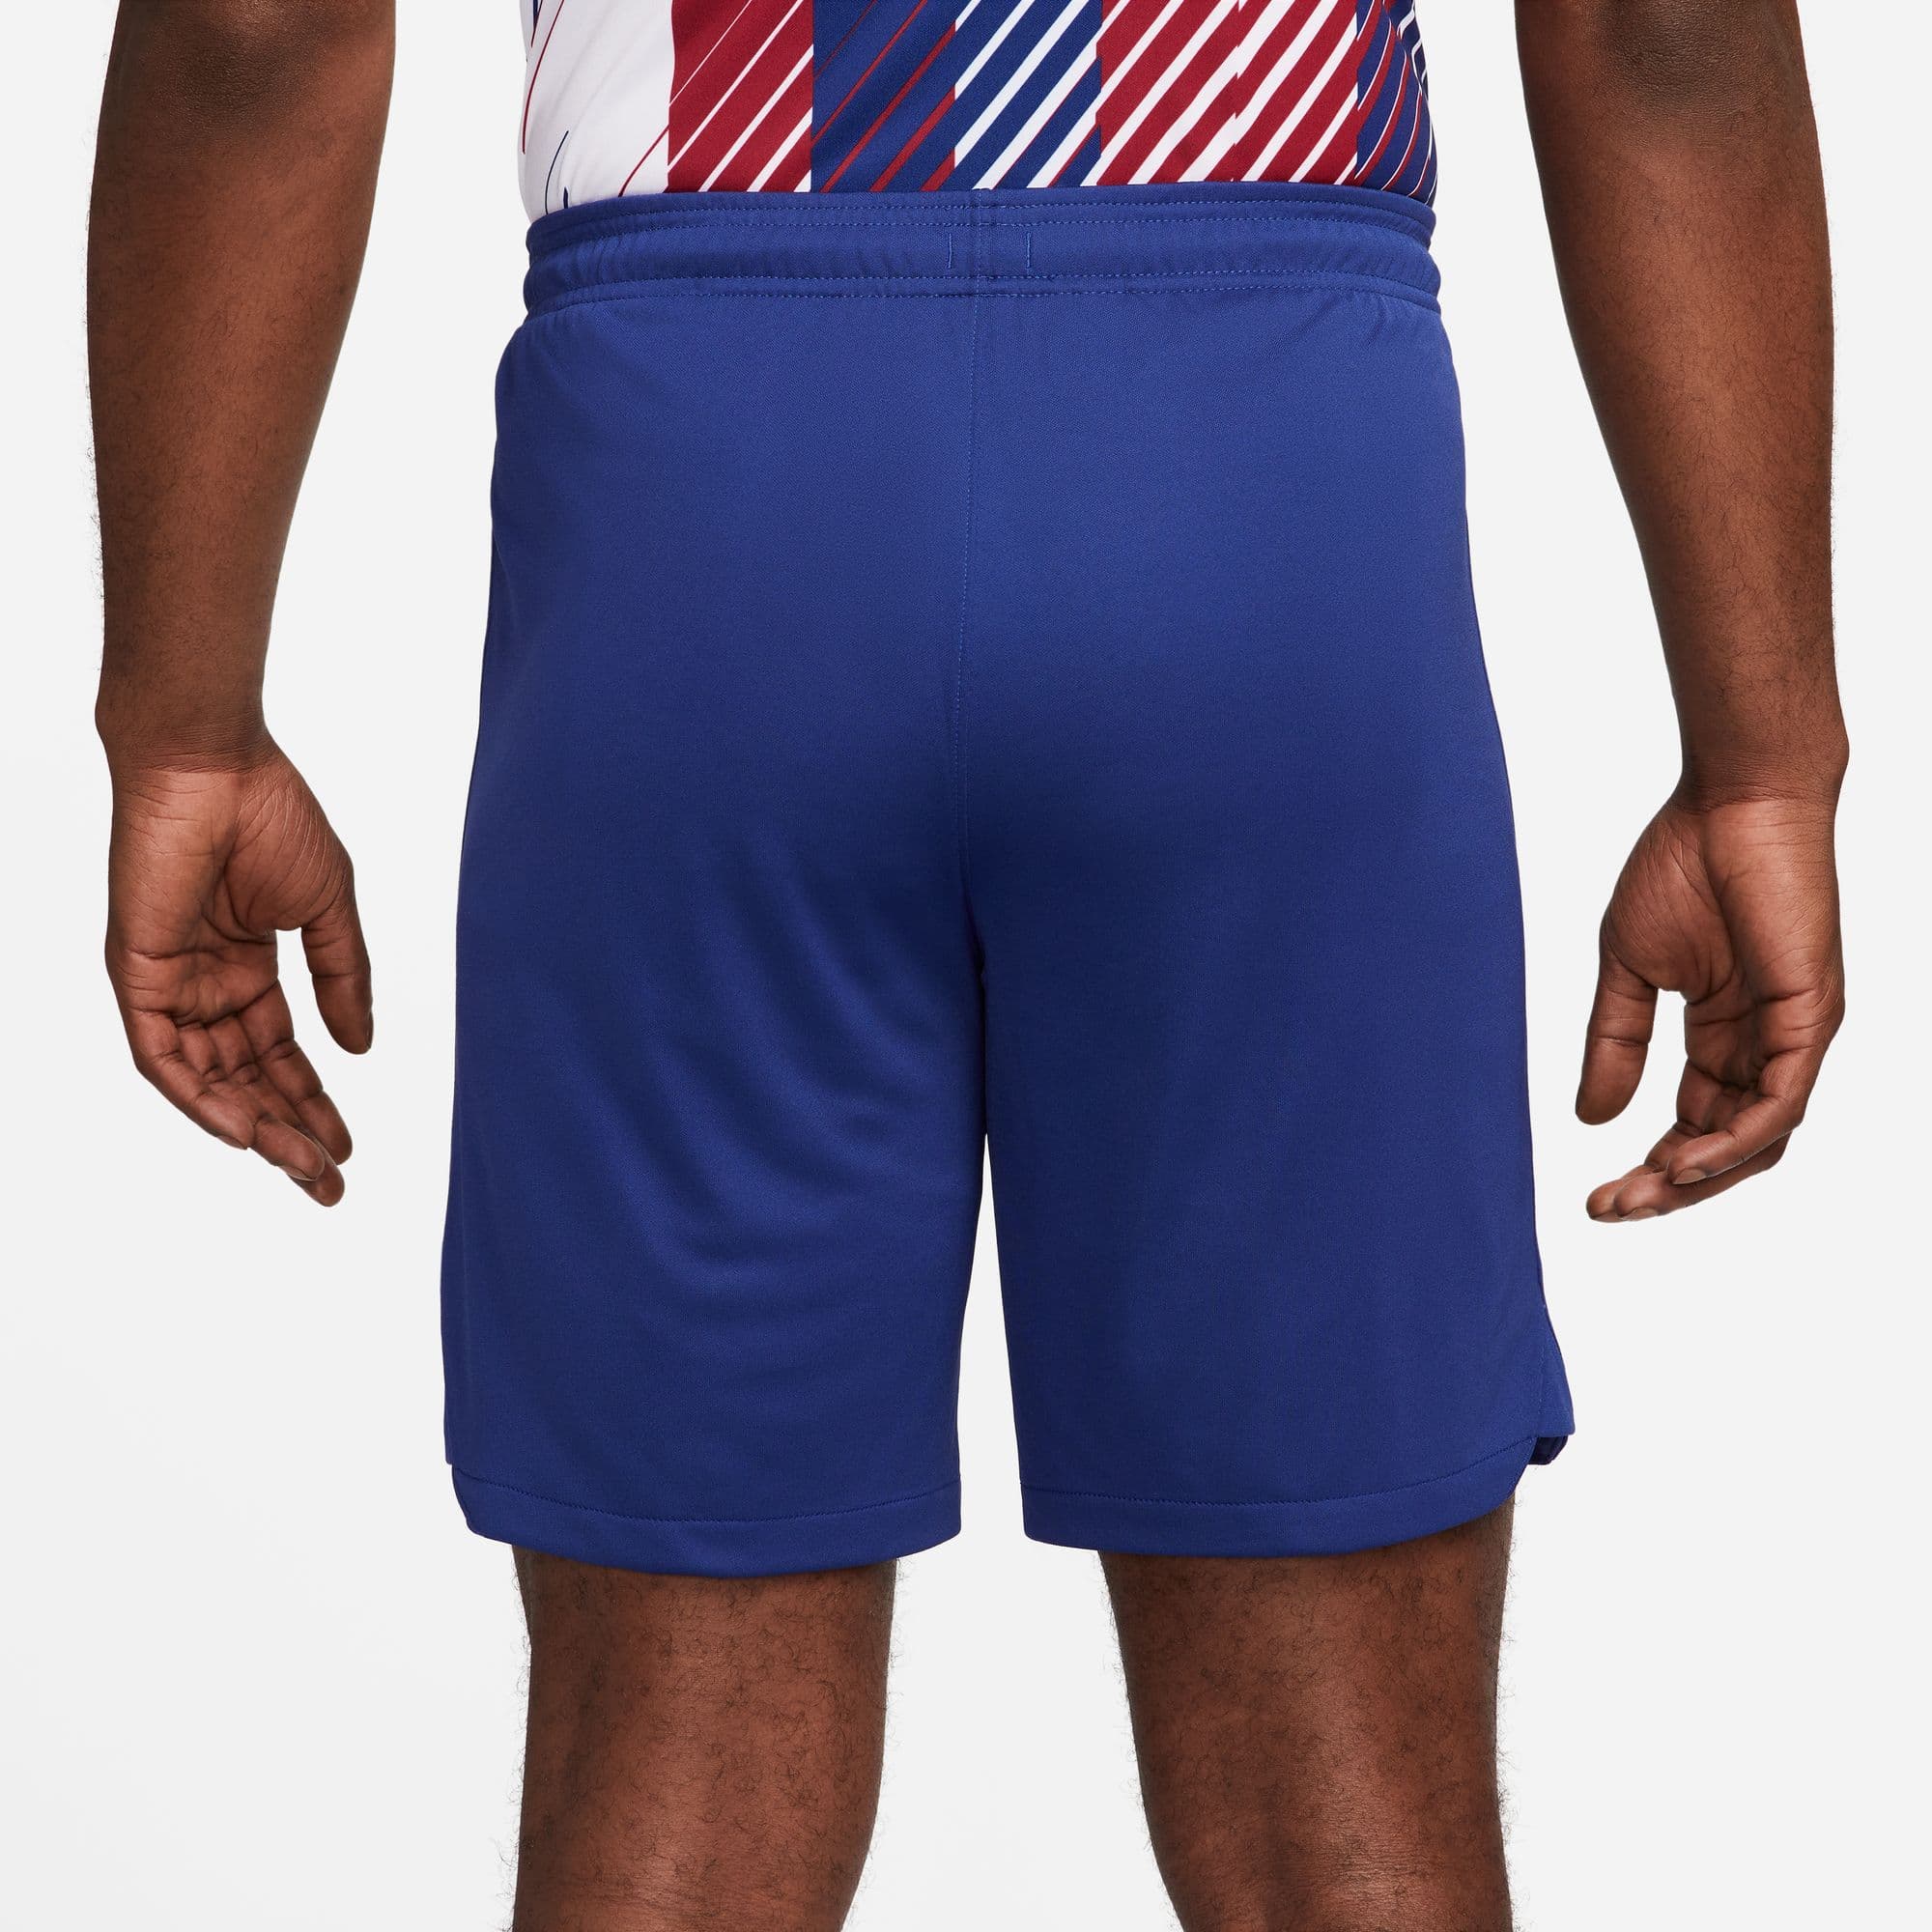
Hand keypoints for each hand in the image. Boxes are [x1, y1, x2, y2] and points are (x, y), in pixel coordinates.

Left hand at [105, 746, 372, 1204]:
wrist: (214, 764)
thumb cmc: (272, 816)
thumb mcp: (327, 910)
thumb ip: (343, 978)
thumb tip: (358, 1051)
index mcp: (246, 966)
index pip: (278, 1054)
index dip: (313, 1102)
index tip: (347, 1147)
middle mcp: (204, 984)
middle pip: (246, 1079)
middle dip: (289, 1132)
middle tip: (328, 1182)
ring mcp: (169, 982)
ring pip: (207, 1079)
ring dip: (253, 1127)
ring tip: (301, 1166)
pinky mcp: (137, 974)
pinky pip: (161, 1055)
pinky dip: (198, 1097)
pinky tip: (242, 1130)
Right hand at [1577, 792, 1842, 1220]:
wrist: (1732, 801)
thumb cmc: (1683, 864)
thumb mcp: (1628, 969)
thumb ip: (1615, 1041)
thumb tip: (1592, 1118)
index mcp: (1725, 1032)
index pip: (1696, 1123)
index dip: (1651, 1167)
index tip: (1594, 1195)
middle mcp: (1766, 1044)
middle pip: (1728, 1146)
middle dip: (1670, 1187)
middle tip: (1611, 1210)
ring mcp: (1794, 1035)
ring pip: (1759, 1139)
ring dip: (1700, 1178)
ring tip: (1641, 1196)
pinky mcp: (1811, 1018)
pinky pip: (1781, 1104)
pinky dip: (1736, 1141)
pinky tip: (1685, 1161)